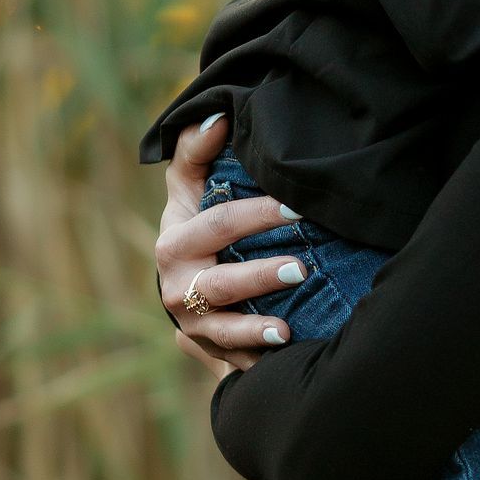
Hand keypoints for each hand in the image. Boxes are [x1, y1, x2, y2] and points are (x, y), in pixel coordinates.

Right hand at [154, 115, 298, 375]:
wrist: (184, 286)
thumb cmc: (195, 223)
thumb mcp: (188, 188)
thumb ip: (195, 150)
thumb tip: (217, 117)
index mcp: (175, 242)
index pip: (219, 223)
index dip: (256, 214)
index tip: (296, 205)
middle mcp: (177, 287)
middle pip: (220, 282)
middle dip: (260, 275)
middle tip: (303, 268)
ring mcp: (194, 324)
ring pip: (222, 330)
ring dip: (254, 330)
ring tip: (287, 330)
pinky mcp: (210, 352)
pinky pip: (233, 361)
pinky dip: (257, 362)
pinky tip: (286, 359)